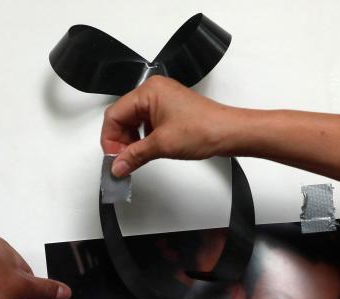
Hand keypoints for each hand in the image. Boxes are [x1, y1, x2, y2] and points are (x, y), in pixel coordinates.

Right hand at [101, 76, 239, 176]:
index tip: (113, 159)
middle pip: (123, 117)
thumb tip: (118, 165)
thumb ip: (134, 156)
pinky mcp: (170, 111)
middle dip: (120, 141)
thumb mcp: (162, 145)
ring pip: (134, 122)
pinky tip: (145, 152)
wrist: (229, 133)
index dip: (110, 139)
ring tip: (134, 159)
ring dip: (131, 142)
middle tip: (122, 162)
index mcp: (148, 91)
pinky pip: (147, 124)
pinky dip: (143, 139)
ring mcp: (163, 101)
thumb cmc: (204, 129)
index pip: (115, 114)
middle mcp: (154, 92)